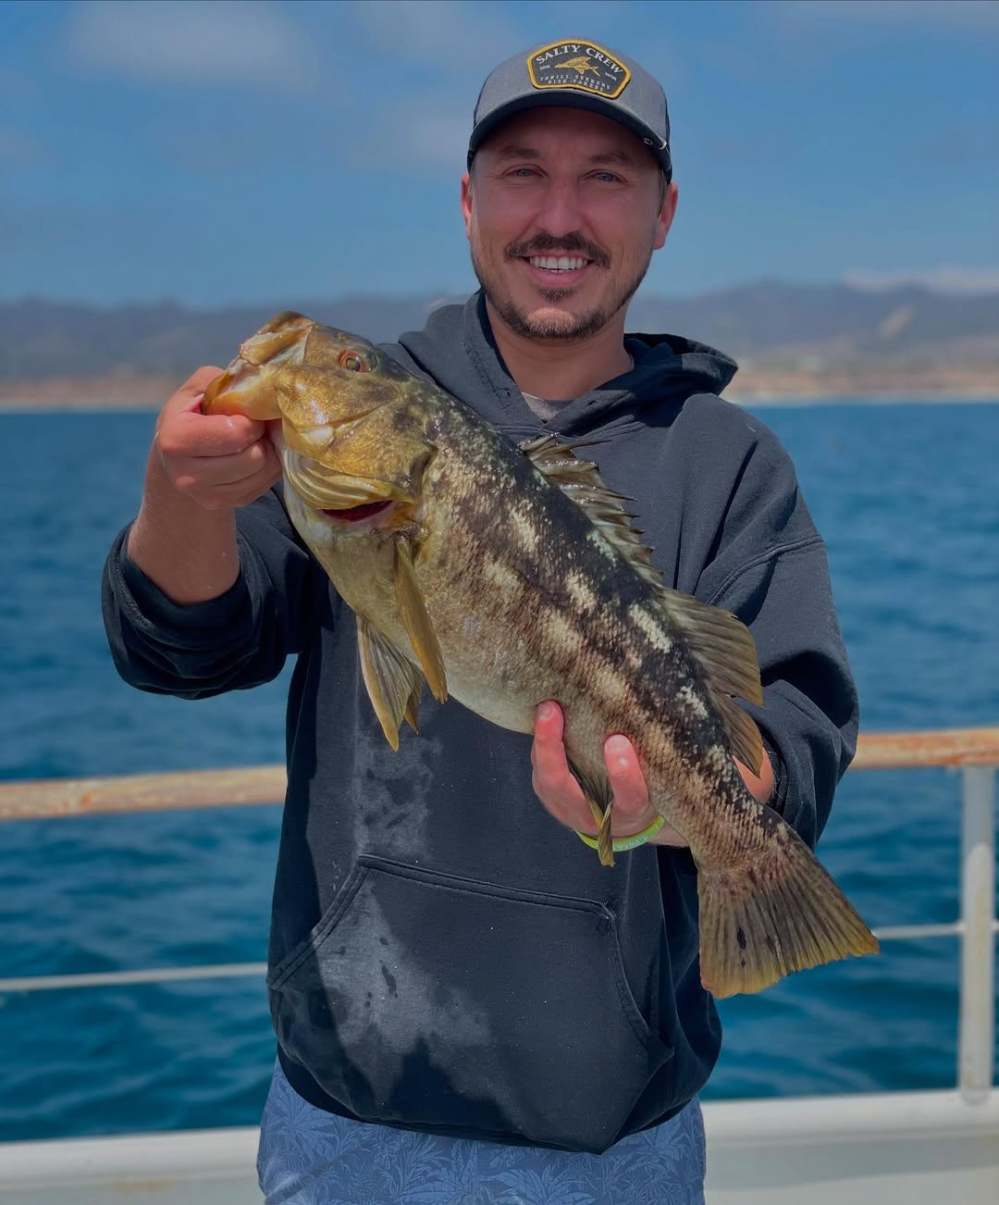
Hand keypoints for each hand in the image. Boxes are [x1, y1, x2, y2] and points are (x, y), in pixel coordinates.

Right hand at [154, 366, 281, 510]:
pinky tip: (251, 455)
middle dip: (261, 437)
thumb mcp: (200, 387)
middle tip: (254, 427)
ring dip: (267, 452)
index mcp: (175, 438)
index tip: (246, 414)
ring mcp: (204, 496)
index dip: (251, 420)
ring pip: (263, 473)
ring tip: (253, 440)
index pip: (236, 433)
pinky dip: (266, 468)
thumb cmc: (192, 413)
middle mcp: (185, 475)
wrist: (175, 454)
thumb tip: (263, 389)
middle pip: (254, 457)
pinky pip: (263, 486)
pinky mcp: (221, 505)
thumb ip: (226, 381)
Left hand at [531, 700, 774, 849]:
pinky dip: (537, 741)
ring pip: (547, 782)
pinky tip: (540, 707)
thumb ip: (703, 751)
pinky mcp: (549, 788)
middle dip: (555, 756)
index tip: (619, 744)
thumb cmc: (664, 776)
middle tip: (557, 713)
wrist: (630, 806)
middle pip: (570, 796)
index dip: (623, 778)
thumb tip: (738, 708)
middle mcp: (598, 816)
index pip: (628, 802)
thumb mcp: (684, 772)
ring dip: (542, 745)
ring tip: (546, 706)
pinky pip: (537, 767)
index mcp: (636, 812)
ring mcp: (568, 804)